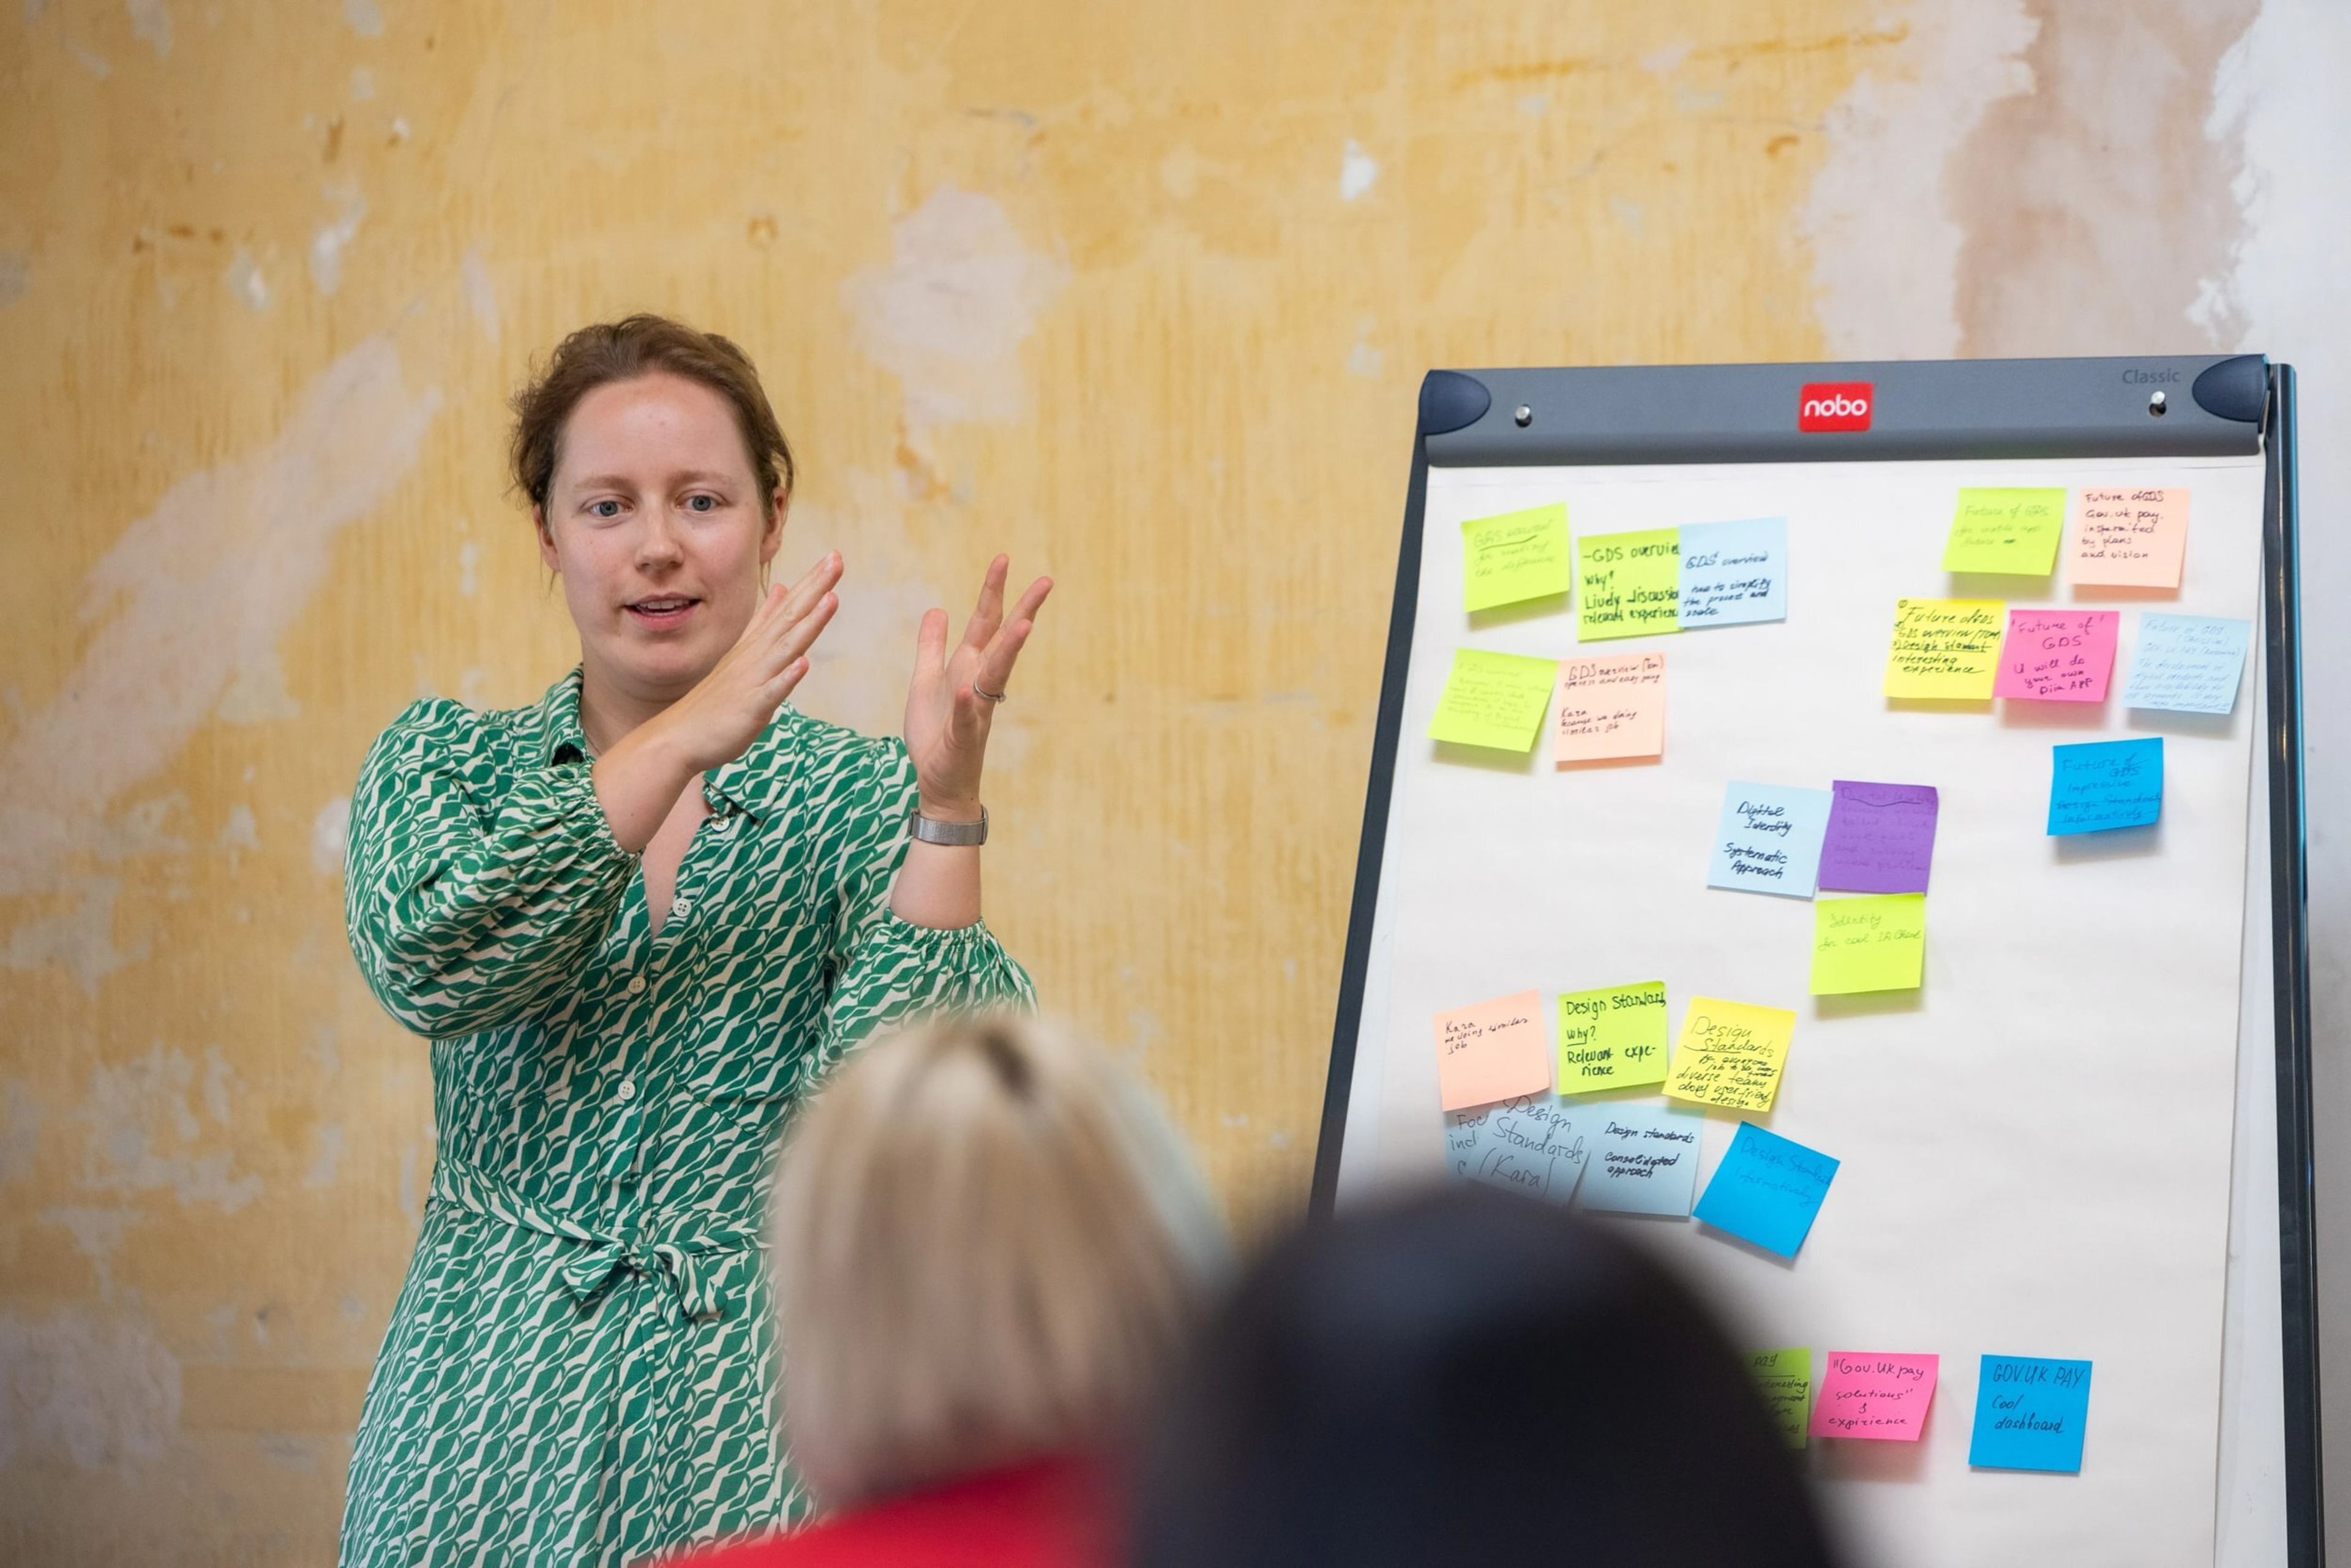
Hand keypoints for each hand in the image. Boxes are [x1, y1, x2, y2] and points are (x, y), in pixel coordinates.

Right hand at [654, 552, 842, 773]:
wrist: (679, 736)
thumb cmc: (715, 701)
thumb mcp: (743, 654)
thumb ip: (762, 624)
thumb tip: (781, 590)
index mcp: (756, 646)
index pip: (787, 608)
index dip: (810, 583)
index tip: (832, 556)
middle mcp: (756, 657)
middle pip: (790, 617)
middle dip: (815, 589)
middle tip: (836, 559)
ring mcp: (753, 680)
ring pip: (786, 647)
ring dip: (808, 623)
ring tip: (830, 599)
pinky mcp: (751, 708)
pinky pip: (771, 692)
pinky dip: (786, 678)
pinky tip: (803, 664)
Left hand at [904, 555, 1050, 816]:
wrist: (937, 782)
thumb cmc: (935, 734)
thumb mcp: (925, 680)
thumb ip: (931, 646)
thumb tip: (936, 609)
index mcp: (969, 667)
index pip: (985, 623)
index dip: (993, 591)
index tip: (1003, 558)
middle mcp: (979, 685)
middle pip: (1002, 641)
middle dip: (1022, 610)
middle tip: (1046, 581)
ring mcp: (974, 710)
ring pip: (995, 676)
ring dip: (1008, 651)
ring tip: (1023, 625)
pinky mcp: (961, 738)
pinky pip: (963, 718)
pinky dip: (962, 704)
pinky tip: (963, 691)